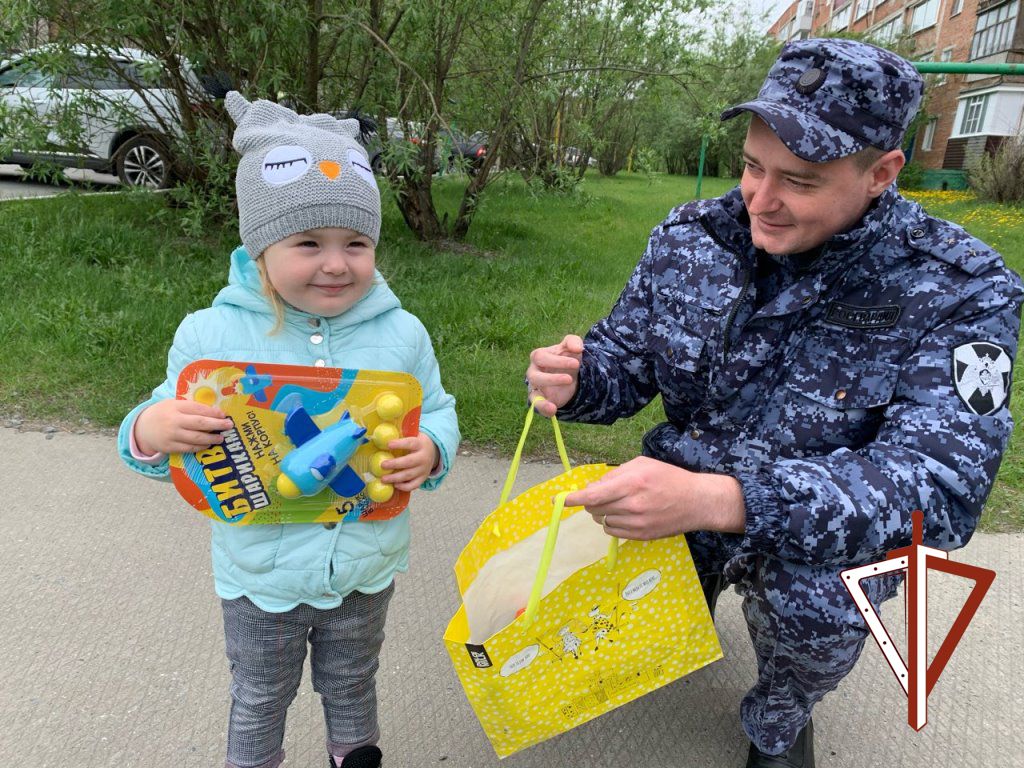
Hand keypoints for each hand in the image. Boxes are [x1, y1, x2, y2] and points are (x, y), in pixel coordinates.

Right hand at [134, 398, 233, 454]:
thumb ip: (191, 407)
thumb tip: (215, 411)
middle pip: (200, 423)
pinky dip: (200, 447)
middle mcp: (174, 421)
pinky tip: (208, 444)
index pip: (198, 409)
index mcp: (175, 407)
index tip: (224, 415)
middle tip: (229, 426)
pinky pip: (189, 448)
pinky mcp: (170, 447)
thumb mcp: (174, 404)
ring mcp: (171, 435)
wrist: (142, 428)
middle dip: (217, 425)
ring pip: (196, 438)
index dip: (213, 412)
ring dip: (211, 438)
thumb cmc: (164, 413)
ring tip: (221, 438)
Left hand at [380, 433, 439, 491]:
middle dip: (395, 464)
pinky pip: (414, 485)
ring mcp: (424, 469)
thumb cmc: (417, 443)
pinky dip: (404, 487)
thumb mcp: (413, 436)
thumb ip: (401, 436)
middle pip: (409, 461)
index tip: (388, 444)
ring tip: (383, 479)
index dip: (399, 444)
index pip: (410, 443)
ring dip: (395, 478)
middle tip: (382, 465)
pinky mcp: (423, 478)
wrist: (433, 452)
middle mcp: (423, 457)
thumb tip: (382, 437)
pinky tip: (394, 485)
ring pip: (409, 475)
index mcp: (420, 444)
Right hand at [526, 334, 583, 416]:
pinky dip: (543, 408)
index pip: (541, 357)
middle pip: (535, 376)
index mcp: (538, 356)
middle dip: (552, 378)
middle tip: (570, 378)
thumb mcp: (571, 347)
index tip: (576, 363)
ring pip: (533, 393)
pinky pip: (536, 405)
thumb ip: (573, 341)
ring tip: (563, 393)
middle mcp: (533, 372)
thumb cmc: (567, 358)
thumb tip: (577, 347)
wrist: (570, 375)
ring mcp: (534, 387)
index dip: (558, 361)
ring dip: (546, 396)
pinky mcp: (539, 399)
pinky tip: (552, 410)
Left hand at [563, 456, 745, 539]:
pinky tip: (625, 514)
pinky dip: (612, 523)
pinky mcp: (641, 536)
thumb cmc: (668, 478)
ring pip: (602, 521)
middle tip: (604, 494)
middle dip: (591, 501)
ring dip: (602, 512)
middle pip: (594, 509)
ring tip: (620, 503)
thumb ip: (613, 475)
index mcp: (632, 483)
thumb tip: (590, 488)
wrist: (696, 501)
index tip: (559, 500)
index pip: (594, 495)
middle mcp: (633, 505)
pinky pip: (612, 532)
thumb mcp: (641, 465)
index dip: (573, 498)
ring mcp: (637, 524)